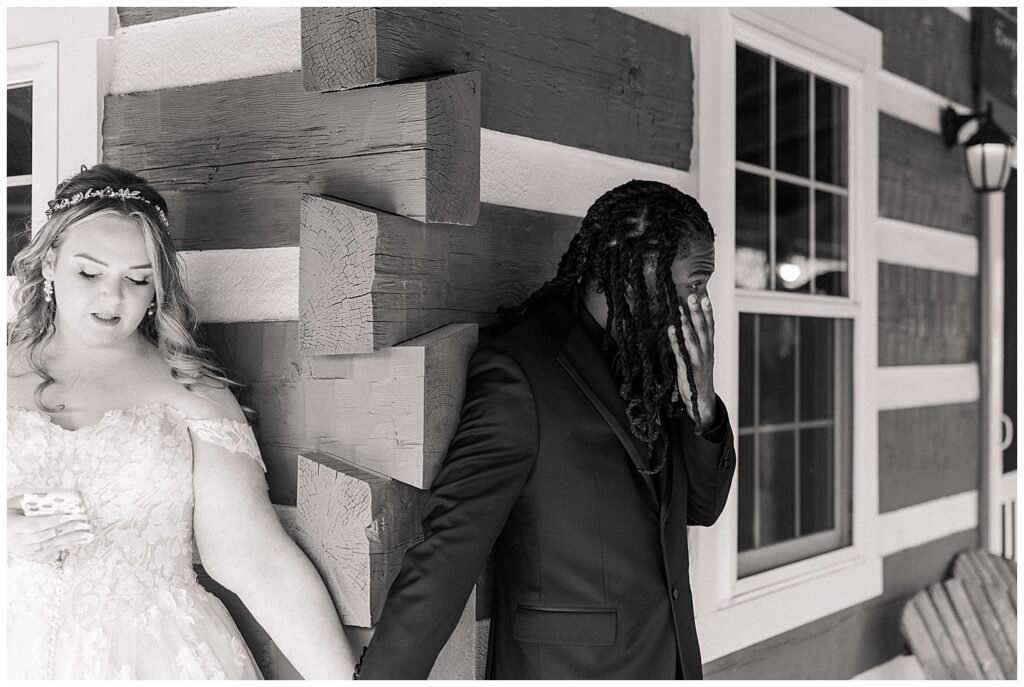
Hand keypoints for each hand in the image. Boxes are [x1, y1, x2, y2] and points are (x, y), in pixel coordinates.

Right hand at [7, 494, 93, 563]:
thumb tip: (53, 497)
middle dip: (66, 529)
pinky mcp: (31, 556)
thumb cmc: (7, 515)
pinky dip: (66, 546)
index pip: (34, 525)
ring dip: (71, 540)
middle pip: (45, 536)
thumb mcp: (13, 504)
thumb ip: (30, 500)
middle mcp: (18, 542)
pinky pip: (51, 552)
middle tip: (83, 523)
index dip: (51, 521)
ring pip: (50, 546)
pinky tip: (79, 541)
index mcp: (12, 527)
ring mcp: (25, 551)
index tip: (67, 515)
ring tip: (87, 534)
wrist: (0, 533)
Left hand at [667, 294, 717, 430]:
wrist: (701, 400)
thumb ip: (697, 342)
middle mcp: (706, 351)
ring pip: (693, 338)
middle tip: (693, 296)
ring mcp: (698, 359)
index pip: (710, 325)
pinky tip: (671, 329)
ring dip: (687, 323)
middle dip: (698, 312)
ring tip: (681, 309)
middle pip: (703, 328)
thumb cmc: (698, 375)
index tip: (705, 297)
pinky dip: (676, 340)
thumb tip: (689, 324)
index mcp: (709, 347)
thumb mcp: (701, 356)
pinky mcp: (688, 368)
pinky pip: (681, 351)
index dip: (708, 311)